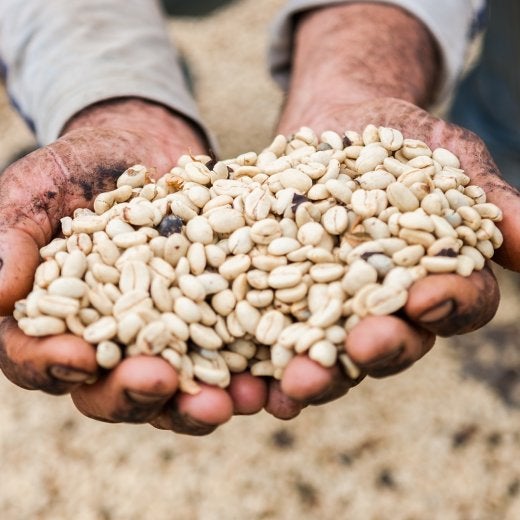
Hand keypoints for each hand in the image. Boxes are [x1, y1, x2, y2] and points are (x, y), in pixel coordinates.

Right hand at [0, 98, 269, 434]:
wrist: (143, 151)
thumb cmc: (80, 170)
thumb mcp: (38, 190)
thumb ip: (10, 237)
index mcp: (55, 323)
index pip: (39, 359)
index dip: (53, 365)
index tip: (80, 357)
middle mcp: (107, 343)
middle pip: (109, 390)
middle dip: (132, 394)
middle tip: (157, 382)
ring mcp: (162, 338)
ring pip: (171, 389)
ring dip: (194, 403)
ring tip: (224, 402)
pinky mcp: (208, 323)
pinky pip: (223, 356)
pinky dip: (242, 370)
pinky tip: (263, 377)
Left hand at [264, 96, 517, 414]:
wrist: (337, 118)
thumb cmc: (402, 137)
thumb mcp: (448, 157)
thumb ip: (487, 201)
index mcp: (434, 278)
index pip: (457, 304)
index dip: (448, 305)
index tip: (428, 296)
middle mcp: (384, 304)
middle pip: (391, 341)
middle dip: (380, 348)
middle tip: (363, 348)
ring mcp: (329, 303)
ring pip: (329, 348)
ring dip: (318, 369)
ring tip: (296, 379)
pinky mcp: (280, 292)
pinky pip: (273, 326)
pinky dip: (263, 350)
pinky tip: (249, 366)